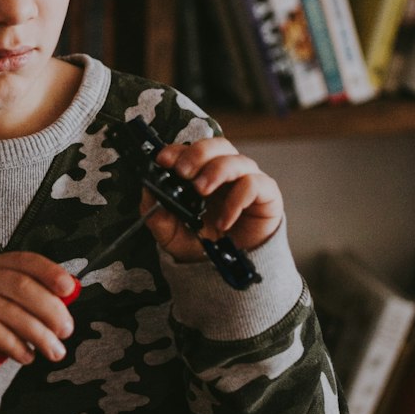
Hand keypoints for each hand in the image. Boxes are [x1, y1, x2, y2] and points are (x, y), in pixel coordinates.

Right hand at [0, 252, 78, 366]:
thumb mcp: (7, 301)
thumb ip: (33, 297)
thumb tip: (67, 300)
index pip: (25, 260)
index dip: (49, 272)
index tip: (69, 288)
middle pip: (20, 286)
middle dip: (49, 309)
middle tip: (66, 330)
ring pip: (9, 311)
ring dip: (38, 334)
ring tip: (53, 350)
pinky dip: (15, 345)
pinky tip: (26, 356)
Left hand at [141, 136, 282, 263]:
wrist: (228, 268)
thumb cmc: (202, 242)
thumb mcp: (171, 233)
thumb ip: (157, 214)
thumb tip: (148, 190)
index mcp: (201, 172)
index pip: (191, 150)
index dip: (177, 150)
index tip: (163, 159)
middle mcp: (225, 170)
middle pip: (217, 145)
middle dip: (197, 154)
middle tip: (183, 172)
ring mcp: (247, 179)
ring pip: (236, 160)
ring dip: (216, 171)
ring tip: (201, 190)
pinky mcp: (266, 193)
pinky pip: (254, 184)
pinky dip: (237, 200)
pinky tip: (224, 221)